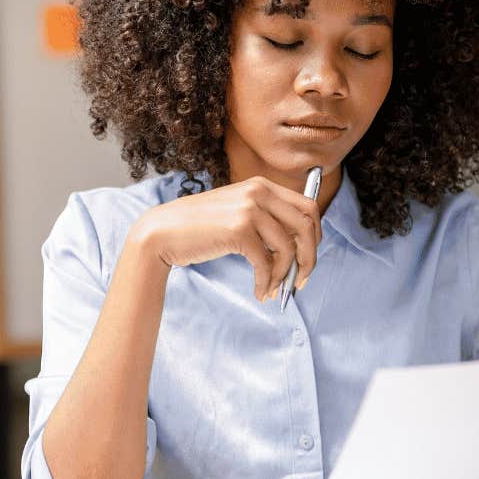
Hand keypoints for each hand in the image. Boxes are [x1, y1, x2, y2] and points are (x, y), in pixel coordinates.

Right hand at [128, 175, 321, 301]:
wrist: (163, 232)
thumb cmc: (199, 228)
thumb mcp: (237, 212)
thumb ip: (266, 220)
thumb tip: (299, 247)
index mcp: (262, 185)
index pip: (309, 208)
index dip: (315, 237)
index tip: (307, 259)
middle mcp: (259, 192)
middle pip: (307, 226)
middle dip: (309, 258)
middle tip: (300, 281)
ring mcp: (250, 209)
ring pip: (288, 248)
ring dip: (284, 276)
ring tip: (273, 291)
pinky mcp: (239, 230)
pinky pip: (266, 263)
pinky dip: (266, 282)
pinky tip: (260, 293)